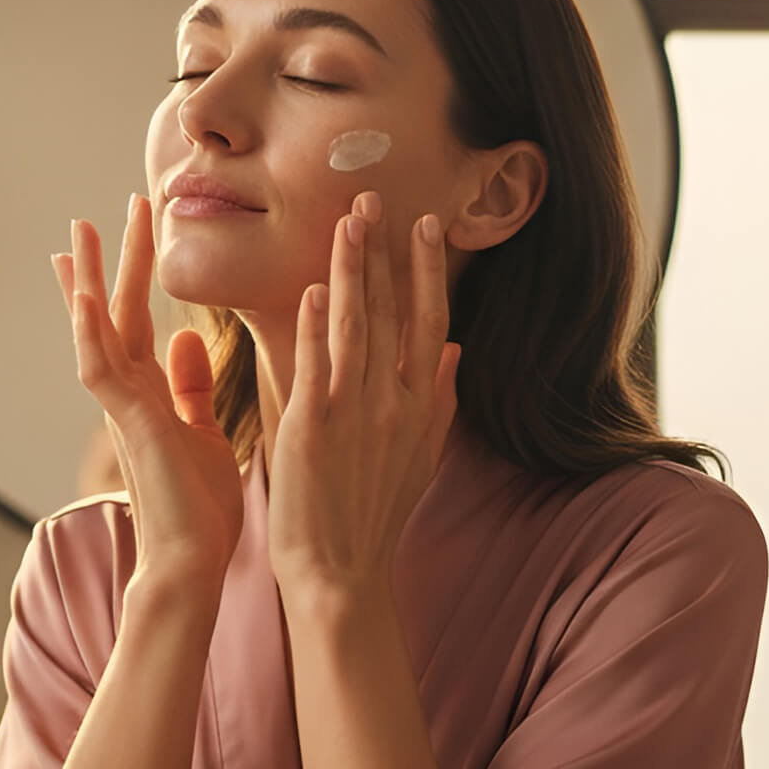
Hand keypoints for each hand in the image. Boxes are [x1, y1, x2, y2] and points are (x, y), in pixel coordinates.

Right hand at [53, 194, 245, 591]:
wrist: (194, 565)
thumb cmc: (200, 511)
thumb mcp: (204, 432)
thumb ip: (192, 387)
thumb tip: (191, 339)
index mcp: (150, 396)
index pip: (131, 324)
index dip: (123, 279)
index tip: (113, 235)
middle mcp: (130, 396)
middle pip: (113, 315)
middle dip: (108, 263)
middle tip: (97, 213)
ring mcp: (124, 409)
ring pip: (97, 333)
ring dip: (87, 284)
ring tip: (78, 236)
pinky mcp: (131, 426)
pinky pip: (100, 373)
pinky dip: (90, 335)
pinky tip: (86, 298)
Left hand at [266, 191, 460, 598]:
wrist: (341, 572)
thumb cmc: (374, 517)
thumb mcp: (421, 457)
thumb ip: (438, 401)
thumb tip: (454, 351)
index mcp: (420, 406)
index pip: (431, 321)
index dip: (428, 270)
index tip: (425, 225)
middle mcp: (395, 403)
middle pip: (394, 310)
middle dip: (385, 251)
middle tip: (375, 196)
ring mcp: (355, 413)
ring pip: (357, 324)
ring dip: (353, 269)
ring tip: (348, 221)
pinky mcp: (314, 427)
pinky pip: (317, 363)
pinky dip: (316, 325)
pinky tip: (314, 288)